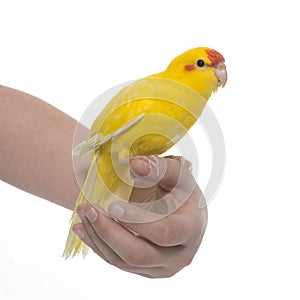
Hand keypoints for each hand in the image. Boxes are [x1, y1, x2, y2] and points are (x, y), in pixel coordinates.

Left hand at [73, 156, 207, 277]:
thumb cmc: (181, 191)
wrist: (183, 211)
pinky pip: (119, 263)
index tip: (112, 205)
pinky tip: (84, 228)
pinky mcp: (147, 270)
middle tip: (87, 209)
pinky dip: (99, 246)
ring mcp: (162, 266)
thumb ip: (159, 167)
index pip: (164, 232)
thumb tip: (134, 165)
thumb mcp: (177, 175)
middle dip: (108, 231)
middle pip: (138, 254)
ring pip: (124, 262)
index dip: (137, 221)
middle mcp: (180, 255)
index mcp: (191, 229)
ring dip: (98, 237)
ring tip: (82, 214)